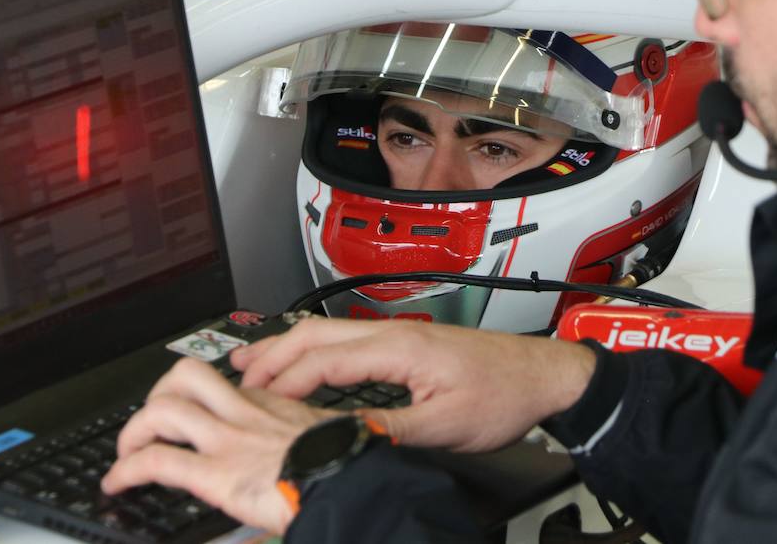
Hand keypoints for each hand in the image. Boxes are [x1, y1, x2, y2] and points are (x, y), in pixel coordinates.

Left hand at [101, 357, 335, 534]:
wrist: (353, 484)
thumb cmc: (349, 466)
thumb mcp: (328, 438)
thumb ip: (310, 439)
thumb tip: (317, 451)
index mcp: (273, 406)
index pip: (225, 385)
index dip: (198, 396)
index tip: (192, 412)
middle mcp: (245, 413)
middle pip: (186, 376)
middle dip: (158, 396)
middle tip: (152, 423)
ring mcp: (228, 440)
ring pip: (162, 409)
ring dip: (134, 430)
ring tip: (127, 451)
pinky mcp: (215, 473)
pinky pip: (156, 461)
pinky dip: (126, 470)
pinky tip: (117, 483)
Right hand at [232, 317, 595, 452]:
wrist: (543, 375)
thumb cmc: (505, 395)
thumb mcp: (448, 427)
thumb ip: (393, 434)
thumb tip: (346, 443)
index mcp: (399, 348)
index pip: (323, 359)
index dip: (284, 382)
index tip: (255, 403)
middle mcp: (393, 333)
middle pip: (315, 334)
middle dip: (270, 355)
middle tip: (233, 378)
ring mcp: (398, 335)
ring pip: (328, 333)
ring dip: (286, 348)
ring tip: (250, 364)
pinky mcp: (406, 344)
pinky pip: (345, 342)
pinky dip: (312, 352)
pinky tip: (304, 366)